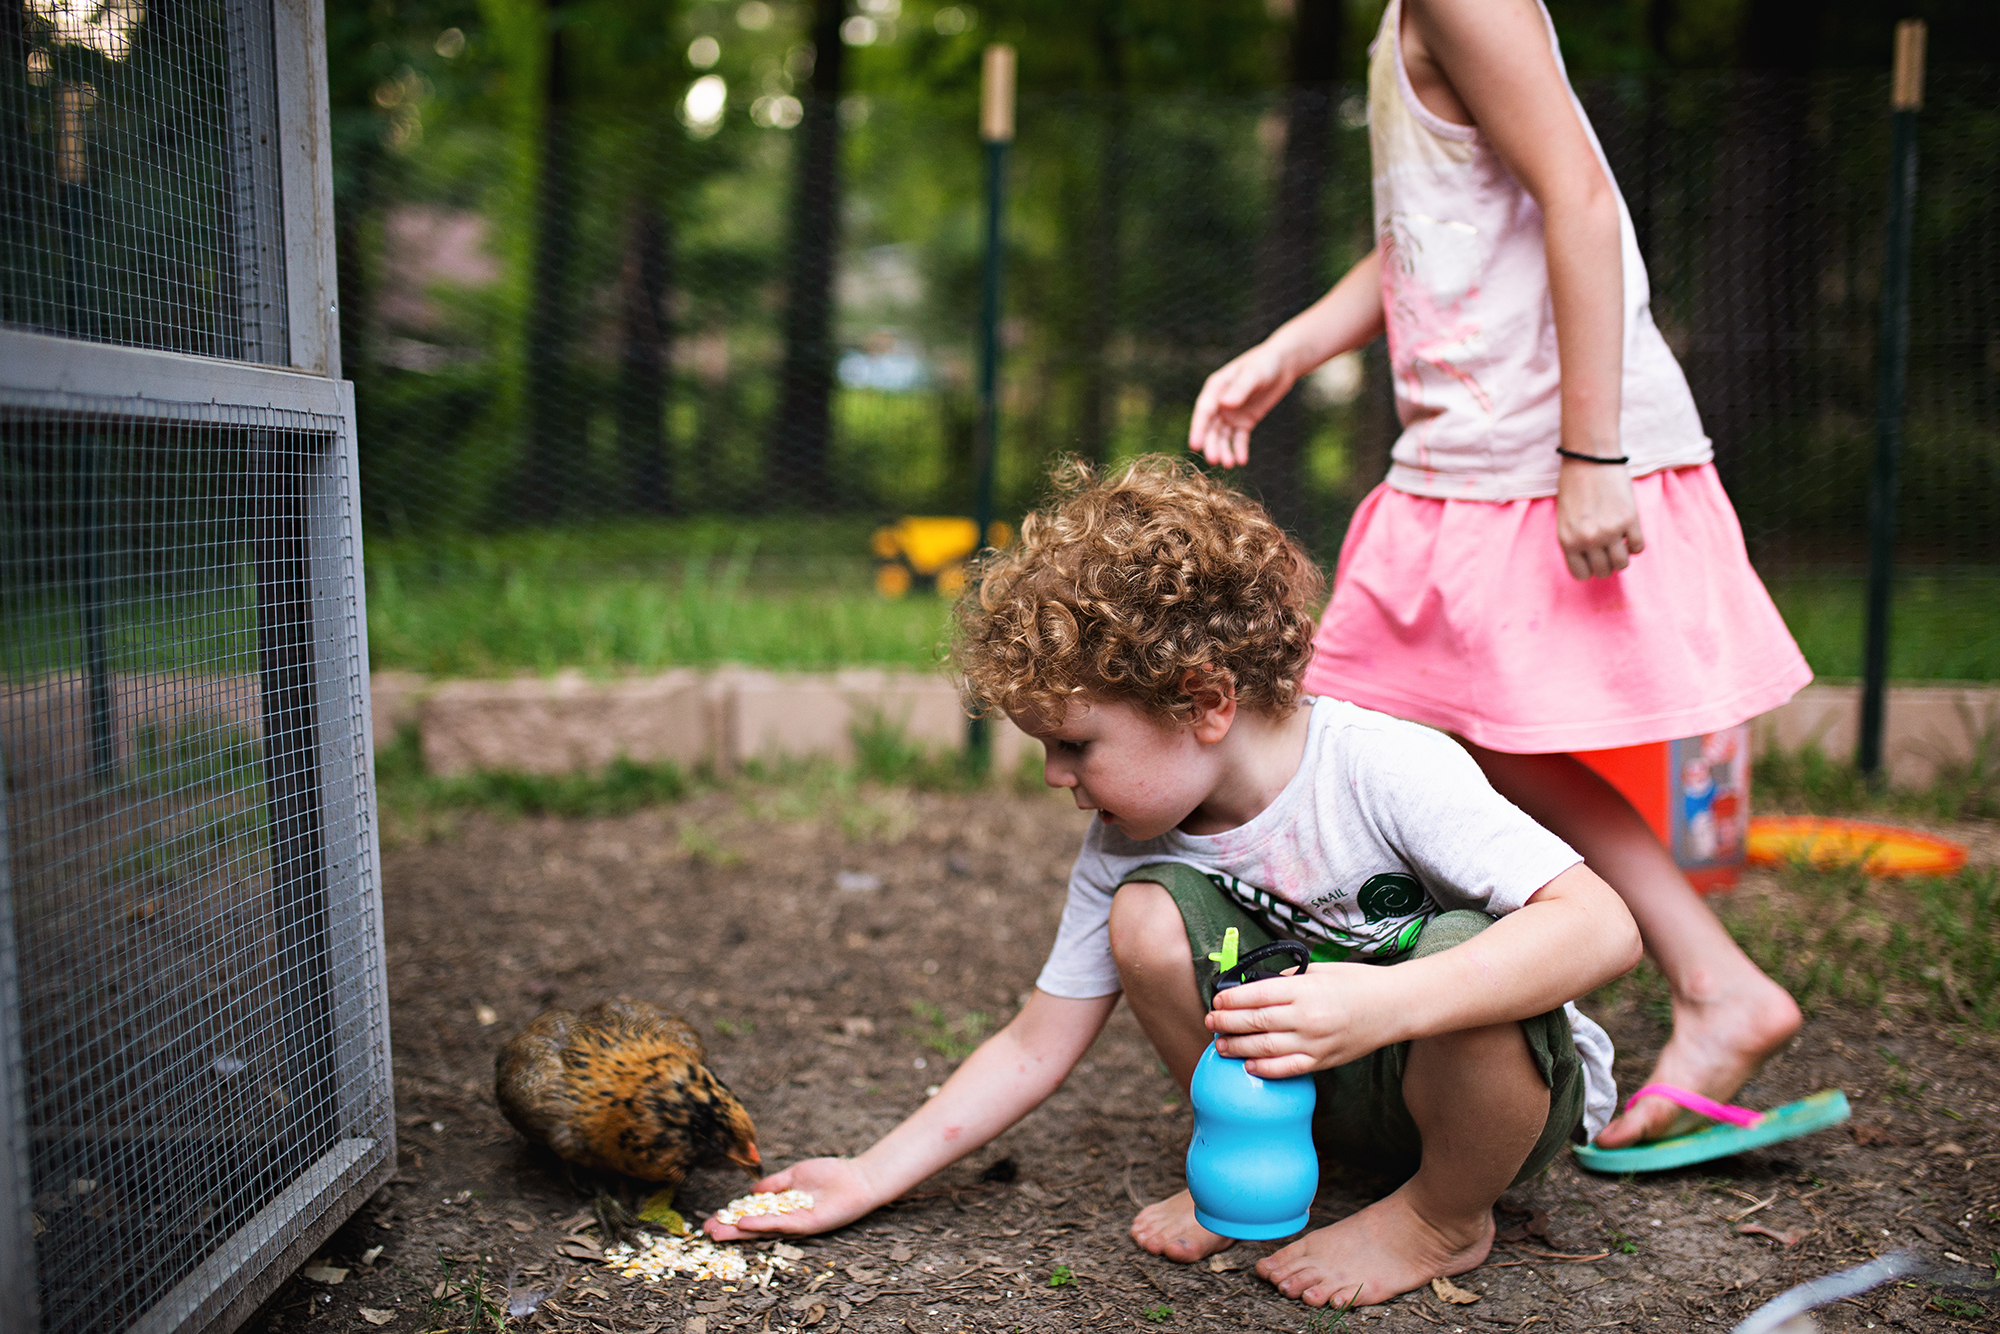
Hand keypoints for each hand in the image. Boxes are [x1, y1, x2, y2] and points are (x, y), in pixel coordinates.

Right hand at [701, 1158, 879, 1240]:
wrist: (858, 1179)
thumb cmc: (831, 1175)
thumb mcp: (795, 1175)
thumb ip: (774, 1184)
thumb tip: (751, 1189)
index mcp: (783, 1208)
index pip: (752, 1214)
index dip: (732, 1217)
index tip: (711, 1219)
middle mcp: (787, 1219)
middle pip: (753, 1227)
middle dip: (729, 1229)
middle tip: (706, 1232)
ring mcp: (796, 1224)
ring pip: (762, 1230)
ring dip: (738, 1231)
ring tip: (716, 1232)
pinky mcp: (807, 1224)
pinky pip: (780, 1224)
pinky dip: (762, 1224)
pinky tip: (743, 1222)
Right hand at [1188, 341, 1299, 468]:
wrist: (1283, 365)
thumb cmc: (1265, 363)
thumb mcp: (1253, 374)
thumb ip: (1240, 389)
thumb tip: (1225, 404)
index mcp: (1215, 388)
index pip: (1204, 411)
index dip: (1198, 428)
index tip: (1195, 446)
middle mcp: (1219, 403)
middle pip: (1211, 427)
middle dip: (1211, 444)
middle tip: (1214, 461)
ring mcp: (1231, 414)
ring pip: (1223, 436)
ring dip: (1225, 450)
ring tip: (1230, 464)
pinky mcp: (1244, 422)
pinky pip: (1239, 439)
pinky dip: (1240, 449)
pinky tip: (1242, 460)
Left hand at [1204, 963, 1396, 1078]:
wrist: (1395, 1006)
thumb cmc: (1357, 983)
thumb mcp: (1320, 970)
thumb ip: (1288, 979)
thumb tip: (1256, 986)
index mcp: (1305, 989)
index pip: (1257, 994)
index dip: (1231, 999)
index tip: (1217, 1000)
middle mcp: (1308, 1017)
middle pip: (1256, 1022)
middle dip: (1227, 1023)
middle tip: (1210, 1023)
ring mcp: (1316, 1042)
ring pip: (1266, 1048)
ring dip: (1239, 1048)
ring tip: (1221, 1045)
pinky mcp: (1324, 1060)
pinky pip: (1288, 1069)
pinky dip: (1266, 1070)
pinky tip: (1249, 1066)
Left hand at [1555, 457, 1645, 579]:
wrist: (1590, 459)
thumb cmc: (1574, 486)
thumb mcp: (1565, 519)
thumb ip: (1575, 540)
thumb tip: (1592, 560)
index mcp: (1567, 540)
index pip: (1582, 574)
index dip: (1589, 569)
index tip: (1594, 560)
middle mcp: (1588, 539)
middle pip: (1604, 571)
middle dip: (1607, 564)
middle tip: (1608, 551)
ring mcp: (1609, 531)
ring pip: (1622, 563)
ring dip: (1622, 557)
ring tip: (1619, 544)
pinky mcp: (1630, 520)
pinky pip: (1638, 547)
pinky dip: (1635, 545)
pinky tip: (1629, 533)